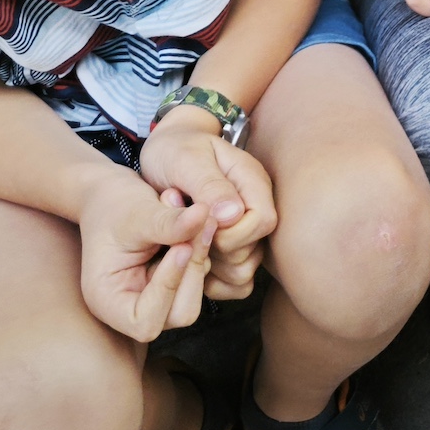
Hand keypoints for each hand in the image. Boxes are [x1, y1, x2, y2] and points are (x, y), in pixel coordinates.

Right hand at [77, 170, 216, 339]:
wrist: (113, 195)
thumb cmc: (114, 206)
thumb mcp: (137, 213)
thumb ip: (168, 223)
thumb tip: (205, 215)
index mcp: (109, 302)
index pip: (145, 321)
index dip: (168, 288)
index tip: (180, 247)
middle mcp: (133, 307)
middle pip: (180, 314)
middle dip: (193, 270)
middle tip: (202, 223)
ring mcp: (158, 298)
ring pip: (196, 295)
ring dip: (201, 255)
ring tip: (196, 214)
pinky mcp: (177, 282)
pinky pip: (201, 275)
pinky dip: (203, 248)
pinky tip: (195, 219)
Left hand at [138, 108, 277, 299]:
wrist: (166, 149)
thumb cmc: (174, 150)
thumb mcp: (184, 160)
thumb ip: (209, 186)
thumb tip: (234, 215)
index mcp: (252, 181)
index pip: (263, 221)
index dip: (231, 234)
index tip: (198, 228)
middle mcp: (255, 206)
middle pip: (253, 250)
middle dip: (215, 251)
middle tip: (183, 234)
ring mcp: (245, 227)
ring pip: (243, 270)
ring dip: (210, 267)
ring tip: (183, 244)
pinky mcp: (232, 244)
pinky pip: (232, 280)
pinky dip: (210, 280)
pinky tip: (188, 261)